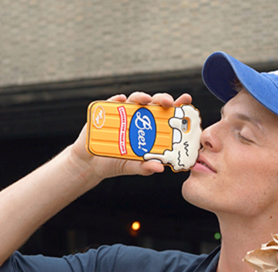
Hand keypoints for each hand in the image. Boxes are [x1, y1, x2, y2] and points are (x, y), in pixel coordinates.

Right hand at [70, 92, 192, 179]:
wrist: (91, 164)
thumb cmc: (116, 163)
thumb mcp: (133, 167)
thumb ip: (145, 167)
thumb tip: (159, 168)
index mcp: (149, 128)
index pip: (166, 114)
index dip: (177, 106)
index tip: (186, 100)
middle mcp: (138, 118)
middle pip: (153, 103)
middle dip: (162, 99)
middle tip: (168, 102)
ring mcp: (122, 114)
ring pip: (134, 99)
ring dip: (141, 97)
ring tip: (144, 100)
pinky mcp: (105, 112)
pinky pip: (112, 102)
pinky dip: (117, 100)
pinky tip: (120, 100)